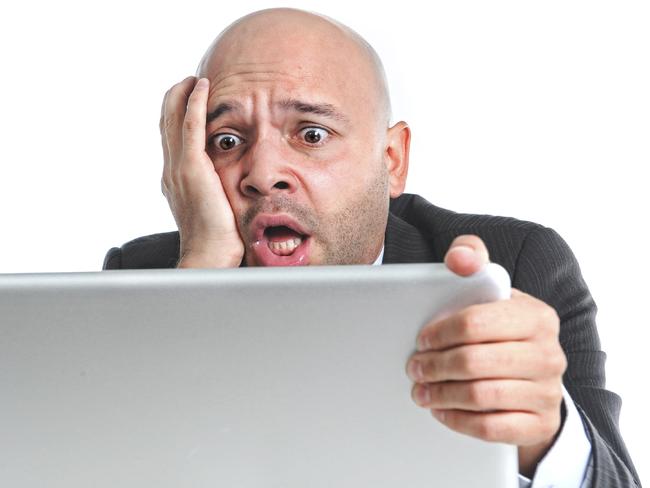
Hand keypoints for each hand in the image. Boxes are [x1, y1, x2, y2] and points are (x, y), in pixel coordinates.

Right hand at [160, 76, 243, 267]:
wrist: (208, 257)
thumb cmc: (216, 241)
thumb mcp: (211, 209)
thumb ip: (212, 192)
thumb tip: (226, 187)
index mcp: (175, 179)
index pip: (172, 138)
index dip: (177, 115)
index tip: (189, 99)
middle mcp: (172, 170)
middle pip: (167, 123)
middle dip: (176, 98)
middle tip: (190, 81)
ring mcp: (179, 168)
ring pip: (173, 119)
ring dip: (183, 94)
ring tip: (196, 79)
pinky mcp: (192, 168)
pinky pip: (191, 126)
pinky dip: (194, 102)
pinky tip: (202, 86)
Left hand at [406, 235, 566, 476]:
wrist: (536, 377)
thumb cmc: (503, 331)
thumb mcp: (492, 292)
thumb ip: (472, 261)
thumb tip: (458, 258)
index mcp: (536, 316)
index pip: (475, 322)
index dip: (440, 333)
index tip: (421, 340)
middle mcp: (549, 353)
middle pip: (474, 362)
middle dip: (434, 366)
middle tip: (413, 368)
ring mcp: (548, 391)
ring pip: (480, 396)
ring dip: (441, 394)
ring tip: (420, 391)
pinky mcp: (540, 424)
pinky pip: (491, 428)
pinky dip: (458, 420)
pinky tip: (442, 411)